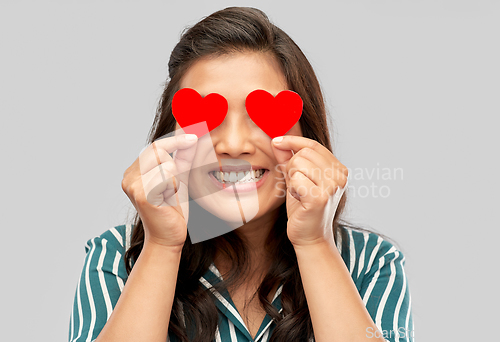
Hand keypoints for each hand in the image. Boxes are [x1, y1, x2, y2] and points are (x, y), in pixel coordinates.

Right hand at [121, 133, 197, 247]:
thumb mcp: (180, 178)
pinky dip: (173, 187)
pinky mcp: (141, 194)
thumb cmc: (173, 210)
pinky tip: (167, 200)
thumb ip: (183, 158)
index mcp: (135, 171)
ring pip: (165, 164)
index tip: (194, 136)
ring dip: (175, 180)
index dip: (175, 140)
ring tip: (169, 195)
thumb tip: (191, 137)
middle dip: (175, 165)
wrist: (169, 237)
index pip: (155, 146)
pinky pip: (167, 177)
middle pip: (158, 150)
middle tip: (175, 185)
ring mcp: (132, 185)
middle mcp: (129, 176)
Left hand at [271, 136, 347, 246]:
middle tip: (297, 185)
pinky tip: (299, 200)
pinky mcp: (320, 198)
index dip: (293, 141)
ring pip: (298, 164)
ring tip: (299, 193)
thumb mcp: (296, 178)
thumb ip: (289, 159)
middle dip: (292, 167)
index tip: (276, 141)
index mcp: (339, 170)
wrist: (309, 236)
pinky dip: (292, 189)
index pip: (313, 145)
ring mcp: (332, 187)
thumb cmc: (303, 207)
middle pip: (304, 154)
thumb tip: (277, 141)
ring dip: (292, 179)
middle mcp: (339, 176)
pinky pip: (295, 179)